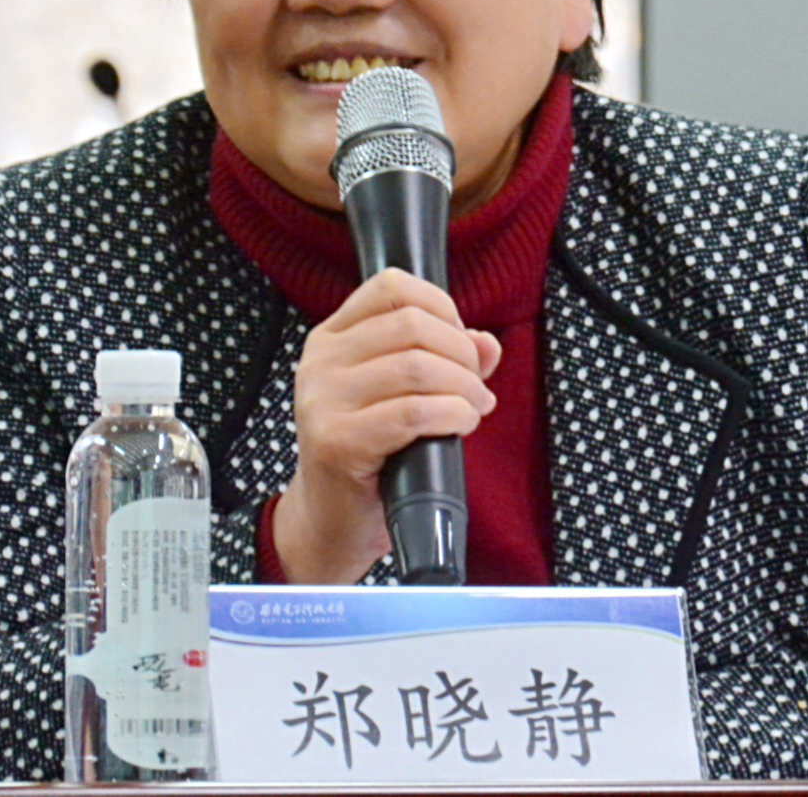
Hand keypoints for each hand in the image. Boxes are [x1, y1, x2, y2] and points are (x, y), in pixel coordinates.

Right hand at [272, 268, 501, 582]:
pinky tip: (461, 424)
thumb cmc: (373, 454)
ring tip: (473, 409)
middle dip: (461, 354)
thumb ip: (445, 360)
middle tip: (476, 387)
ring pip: (417, 366)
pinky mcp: (337, 442)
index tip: (460, 342)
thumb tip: (487, 342)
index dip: (441, 306)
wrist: (334, 520)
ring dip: (463, 388)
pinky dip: (453, 414)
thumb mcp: (403, 394)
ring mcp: (323, 401)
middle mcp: (320, 362)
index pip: (391, 287)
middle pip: (412, 325)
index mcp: (331, 338)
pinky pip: (413, 412)